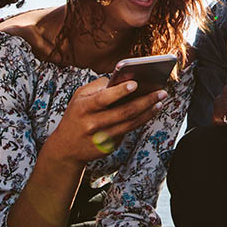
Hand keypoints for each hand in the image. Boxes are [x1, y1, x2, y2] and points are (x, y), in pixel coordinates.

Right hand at [48, 78, 166, 164]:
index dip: (119, 91)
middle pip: (123, 112)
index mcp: (84, 108)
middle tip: (161, 92)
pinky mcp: (109, 147)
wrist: (66, 148)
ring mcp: (102, 137)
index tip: (135, 83)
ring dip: (148, 111)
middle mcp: (93, 123)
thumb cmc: (76, 115)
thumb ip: (98, 87)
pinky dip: (142, 120)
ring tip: (160, 101)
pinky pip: (128, 131)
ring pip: (130, 123)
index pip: (103, 98)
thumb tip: (123, 78)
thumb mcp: (79, 98)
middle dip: (145, 101)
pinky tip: (151, 111)